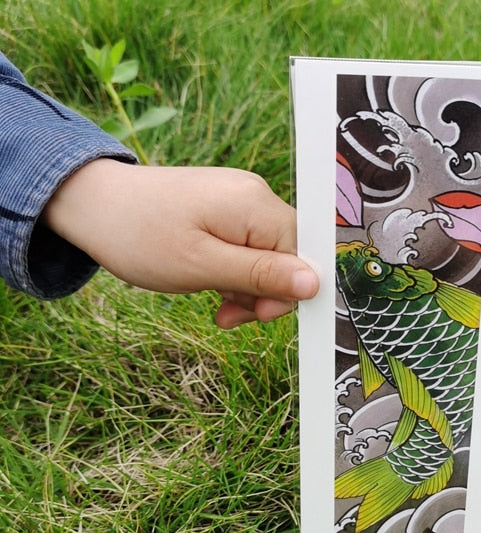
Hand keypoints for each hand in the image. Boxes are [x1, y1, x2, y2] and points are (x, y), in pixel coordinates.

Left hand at [43, 159, 318, 326]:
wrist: (91, 205)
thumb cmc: (139, 235)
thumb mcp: (203, 266)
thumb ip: (262, 275)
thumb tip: (315, 284)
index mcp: (256, 205)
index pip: (303, 254)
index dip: (288, 291)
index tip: (258, 314)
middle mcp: (255, 196)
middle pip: (288, 256)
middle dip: (264, 292)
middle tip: (229, 312)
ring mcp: (240, 200)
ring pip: (268, 257)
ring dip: (247, 287)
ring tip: (215, 301)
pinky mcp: (226, 209)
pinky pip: (248, 248)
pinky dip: (234, 272)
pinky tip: (212, 284)